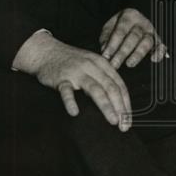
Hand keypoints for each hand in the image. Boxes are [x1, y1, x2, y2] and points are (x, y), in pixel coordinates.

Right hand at [13, 33, 131, 128]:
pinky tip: (75, 112)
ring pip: (95, 89)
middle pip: (111, 87)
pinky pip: (66, 91)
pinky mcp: (61, 78)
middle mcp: (92, 67)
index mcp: (102, 64)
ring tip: (113, 120)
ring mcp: (76, 72)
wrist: (46, 51)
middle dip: (120, 107)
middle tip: (124, 124)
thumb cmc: (70, 60)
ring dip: (106, 106)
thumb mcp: (91, 64)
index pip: (119, 84)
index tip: (129, 118)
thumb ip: (103, 78)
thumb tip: (116, 101)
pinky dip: (71, 102)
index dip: (126, 102)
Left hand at [100, 8, 166, 68]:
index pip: (121, 31)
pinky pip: (161, 45)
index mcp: (129, 16)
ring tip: (129, 64)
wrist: (129, 21)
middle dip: (123, 52)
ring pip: (147, 42)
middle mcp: (142, 22)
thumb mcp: (108, 29)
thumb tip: (105, 51)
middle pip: (134, 37)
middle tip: (114, 64)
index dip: (113, 44)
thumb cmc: (117, 27)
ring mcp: (151, 31)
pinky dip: (159, 52)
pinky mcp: (157, 40)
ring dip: (138, 54)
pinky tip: (154, 59)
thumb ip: (106, 39)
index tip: (106, 56)